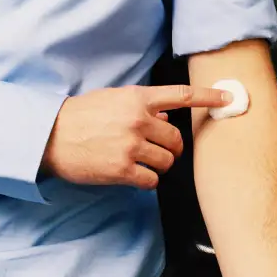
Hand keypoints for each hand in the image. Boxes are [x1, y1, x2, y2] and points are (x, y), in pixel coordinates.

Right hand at [42, 85, 228, 188]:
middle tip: (160, 150)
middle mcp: (137, 120)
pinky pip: (151, 180)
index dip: (209, 97)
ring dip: (160, 165)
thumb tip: (168, 118)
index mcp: (137, 99)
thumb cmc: (81, 116)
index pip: (182, 96)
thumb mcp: (113, 100)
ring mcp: (130, 145)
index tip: (229, 99)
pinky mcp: (122, 169)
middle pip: (177, 140)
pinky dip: (147, 180)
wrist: (48, 136)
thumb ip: (143, 107)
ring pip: (167, 162)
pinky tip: (133, 175)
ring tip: (141, 162)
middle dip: (173, 148)